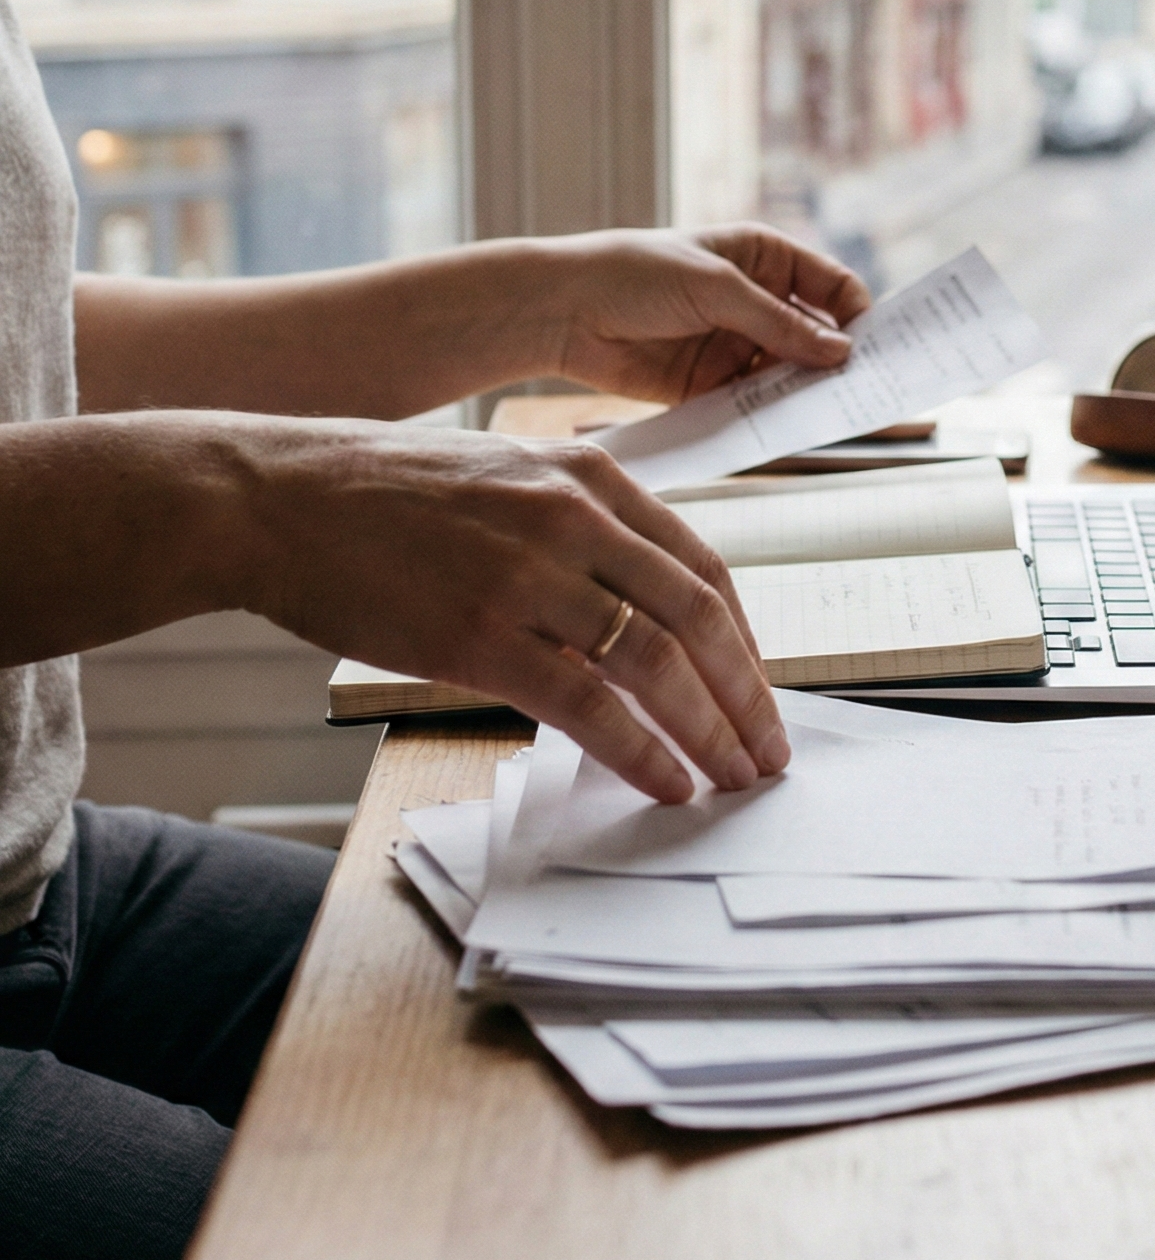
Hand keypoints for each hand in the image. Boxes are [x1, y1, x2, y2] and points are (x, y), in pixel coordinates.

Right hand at [237, 416, 786, 800]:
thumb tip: (635, 609)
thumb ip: (579, 529)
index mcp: (592, 478)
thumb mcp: (511, 477)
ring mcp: (530, 576)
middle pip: (697, 616)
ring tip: (731, 779)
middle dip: (746, 694)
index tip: (757, 689)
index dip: (742, 639)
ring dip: (708, 730)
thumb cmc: (388, 494)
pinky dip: (639, 751)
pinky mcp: (480, 635)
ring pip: (655, 663)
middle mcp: (575, 519)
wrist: (280, 498)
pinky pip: (587, 705)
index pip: (702, 566)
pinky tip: (665, 782)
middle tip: (768, 751)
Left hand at [544, 224, 870, 404]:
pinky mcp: (709, 384)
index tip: (875, 347)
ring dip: (804, 391)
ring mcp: (733, 343)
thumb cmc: (634, 273)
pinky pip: (752, 401)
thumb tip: (840, 352)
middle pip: (816, 335)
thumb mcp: (716, 288)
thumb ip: (778, 322)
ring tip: (825, 413)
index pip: (831, 287)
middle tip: (862, 389)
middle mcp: (755, 301)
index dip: (856, 315)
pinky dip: (769, 413)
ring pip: (787, 373)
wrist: (560, 311)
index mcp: (763, 258)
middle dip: (837, 360)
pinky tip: (784, 426)